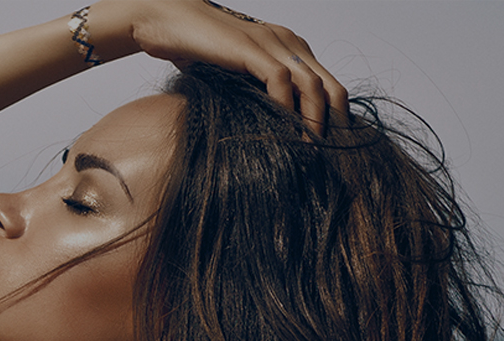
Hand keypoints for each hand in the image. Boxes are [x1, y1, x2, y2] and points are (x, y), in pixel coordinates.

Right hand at [93, 0, 348, 135]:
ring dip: (312, 121)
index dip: (334, 116)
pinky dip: (285, 109)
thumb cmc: (197, 52)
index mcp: (289, 47)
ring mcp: (272, 43)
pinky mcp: (252, 49)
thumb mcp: (236, 77)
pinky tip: (282, 132)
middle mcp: (288, 42)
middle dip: (333, 123)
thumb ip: (254, 93)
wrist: (169, 22)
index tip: (332, 147)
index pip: (327, 83)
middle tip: (331, 155)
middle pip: (329, 85)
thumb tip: (263, 130)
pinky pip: (280, 81)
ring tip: (309, 150)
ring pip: (311, 85)